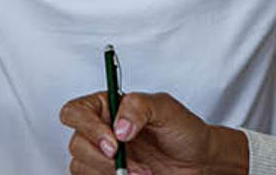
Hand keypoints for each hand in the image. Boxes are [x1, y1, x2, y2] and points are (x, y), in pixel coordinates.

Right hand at [60, 91, 248, 174]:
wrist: (199, 161)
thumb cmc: (184, 131)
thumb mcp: (166, 109)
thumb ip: (139, 107)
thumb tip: (118, 126)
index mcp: (108, 106)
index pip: (76, 112)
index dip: (88, 127)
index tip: (114, 142)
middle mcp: (101, 129)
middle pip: (77, 143)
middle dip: (104, 158)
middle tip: (130, 164)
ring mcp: (102, 154)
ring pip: (81, 165)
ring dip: (112, 172)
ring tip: (142, 172)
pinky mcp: (106, 173)